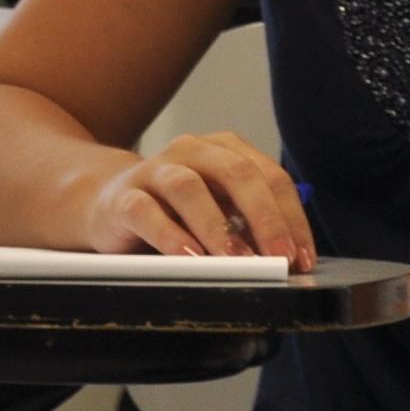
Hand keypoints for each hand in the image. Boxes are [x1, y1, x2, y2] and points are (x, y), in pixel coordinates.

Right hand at [83, 129, 311, 264]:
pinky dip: (169, 235)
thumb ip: (250, 226)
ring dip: (216, 225)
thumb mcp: (220, 212)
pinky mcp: (123, 197)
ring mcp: (154, 171)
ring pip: (188, 187)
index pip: (271, 176)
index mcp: (225, 150)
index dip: (291, 218)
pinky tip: (188, 257)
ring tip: (235, 260)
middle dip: (264, 217)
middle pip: (236, 173)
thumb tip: (286, 257)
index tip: (300, 258)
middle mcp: (191, 151)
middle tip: (279, 258)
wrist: (108, 202)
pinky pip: (145, 211)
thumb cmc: (176, 212)